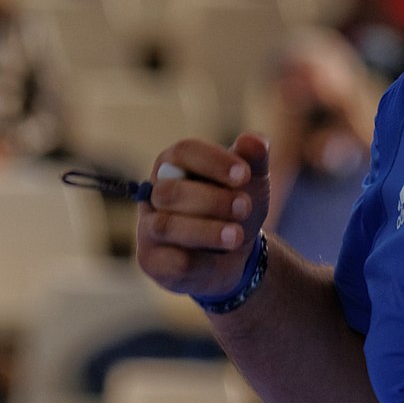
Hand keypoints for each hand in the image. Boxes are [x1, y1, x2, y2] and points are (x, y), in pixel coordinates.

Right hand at [136, 134, 270, 297]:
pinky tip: (222, 257)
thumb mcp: (252, 181)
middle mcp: (155, 194)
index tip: (244, 174)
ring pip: (166, 226)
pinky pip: (170, 261)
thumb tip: (254, 141)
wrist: (236, 253)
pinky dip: (201, 260)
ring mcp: (149, 229)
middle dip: (212, 200)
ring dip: (206, 231)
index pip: (183, 152)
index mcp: (175, 164)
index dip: (213, 161)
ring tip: (237, 236)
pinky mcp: (152, 261)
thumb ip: (254, 159)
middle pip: (171, 192)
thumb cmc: (235, 206)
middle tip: (245, 207)